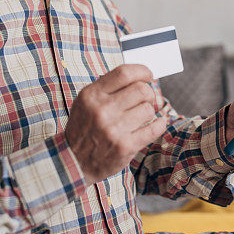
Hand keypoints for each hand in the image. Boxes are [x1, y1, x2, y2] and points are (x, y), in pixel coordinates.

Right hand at [64, 64, 167, 183]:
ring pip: (148, 109)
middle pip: (141, 90)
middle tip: (146, 100)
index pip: (124, 73)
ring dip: (149, 112)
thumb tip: (140, 76)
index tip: (148, 76)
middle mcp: (102, 110)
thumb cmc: (84, 129)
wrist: (74, 162)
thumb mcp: (86, 102)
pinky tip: (156, 124)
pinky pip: (154, 129)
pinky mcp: (125, 146)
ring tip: (140, 118)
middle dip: (148, 94)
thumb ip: (108, 88)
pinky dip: (159, 125)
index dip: (142, 71)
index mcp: (92, 95)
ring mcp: (113, 129)